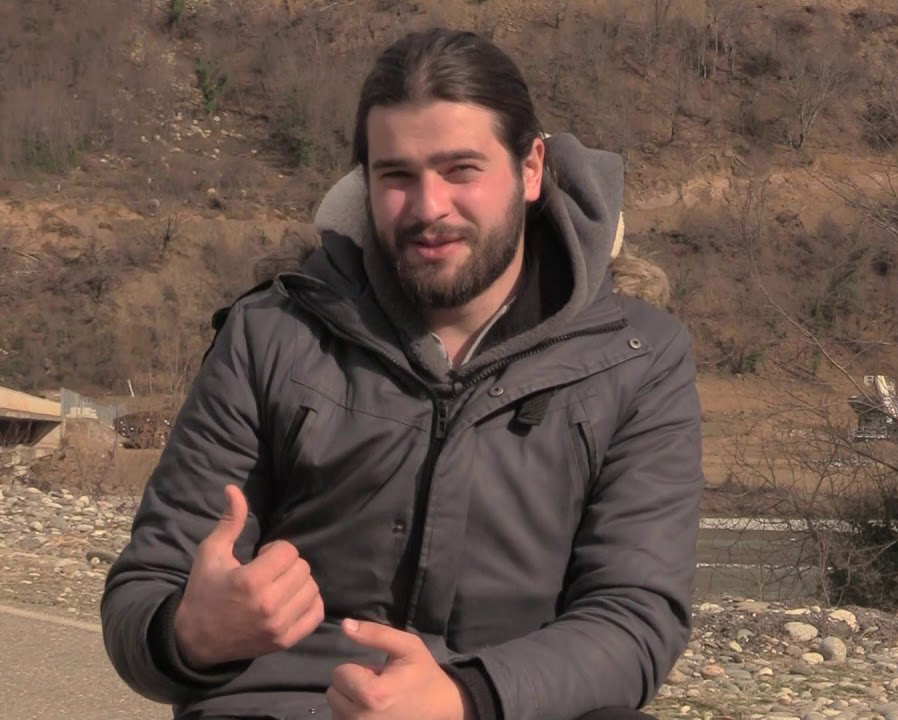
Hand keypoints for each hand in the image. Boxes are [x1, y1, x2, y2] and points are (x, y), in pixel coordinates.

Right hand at [173, 484, 323, 667]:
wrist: (195, 640)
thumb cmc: (204, 591)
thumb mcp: (211, 553)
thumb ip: (229, 521)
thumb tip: (233, 488)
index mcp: (251, 581)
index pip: (289, 551)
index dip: (275, 550)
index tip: (260, 558)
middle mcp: (269, 605)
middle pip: (303, 568)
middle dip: (287, 564)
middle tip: (269, 572)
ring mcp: (279, 626)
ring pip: (312, 589)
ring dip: (298, 583)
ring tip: (278, 587)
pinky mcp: (286, 641)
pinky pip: (316, 613)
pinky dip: (309, 603)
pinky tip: (291, 600)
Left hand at [327, 619, 473, 719]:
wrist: (442, 707)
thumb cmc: (423, 674)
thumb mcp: (406, 646)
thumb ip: (375, 634)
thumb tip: (345, 625)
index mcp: (372, 694)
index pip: (339, 674)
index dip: (358, 669)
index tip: (378, 674)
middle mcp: (362, 718)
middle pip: (334, 693)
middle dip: (352, 685)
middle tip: (378, 686)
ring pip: (336, 708)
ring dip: (351, 701)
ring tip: (377, 699)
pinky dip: (353, 714)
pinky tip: (373, 711)